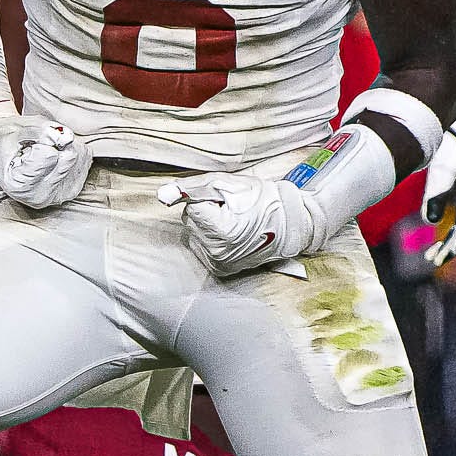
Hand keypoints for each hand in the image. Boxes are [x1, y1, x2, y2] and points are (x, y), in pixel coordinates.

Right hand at [0, 105, 90, 209]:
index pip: (49, 156)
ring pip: (79, 156)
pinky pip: (85, 157)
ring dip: (64, 145)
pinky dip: (72, 149)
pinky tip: (53, 154)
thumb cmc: (5, 139)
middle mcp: (39, 198)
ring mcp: (58, 196)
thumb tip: (66, 138)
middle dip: (56, 143)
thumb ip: (41, 131)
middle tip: (35, 145)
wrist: (2, 149)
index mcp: (19, 186)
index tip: (26, 145)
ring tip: (41, 150)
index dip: (41, 141)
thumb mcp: (16, 129)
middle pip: (68, 157)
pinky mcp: (72, 189)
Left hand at [161, 171, 332, 275]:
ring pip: (194, 234)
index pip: (191, 207)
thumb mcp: (230, 185)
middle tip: (234, 210)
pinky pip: (202, 247)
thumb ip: (194, 188)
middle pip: (190, 222)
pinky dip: (212, 238)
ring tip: (235, 222)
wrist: (292, 224)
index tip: (230, 202)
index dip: (209, 199)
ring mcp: (219, 264)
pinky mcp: (221, 270)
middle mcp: (217, 253)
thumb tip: (163, 194)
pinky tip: (231, 234)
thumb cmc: (265, 201)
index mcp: (221, 233)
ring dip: (208, 225)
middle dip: (207, 212)